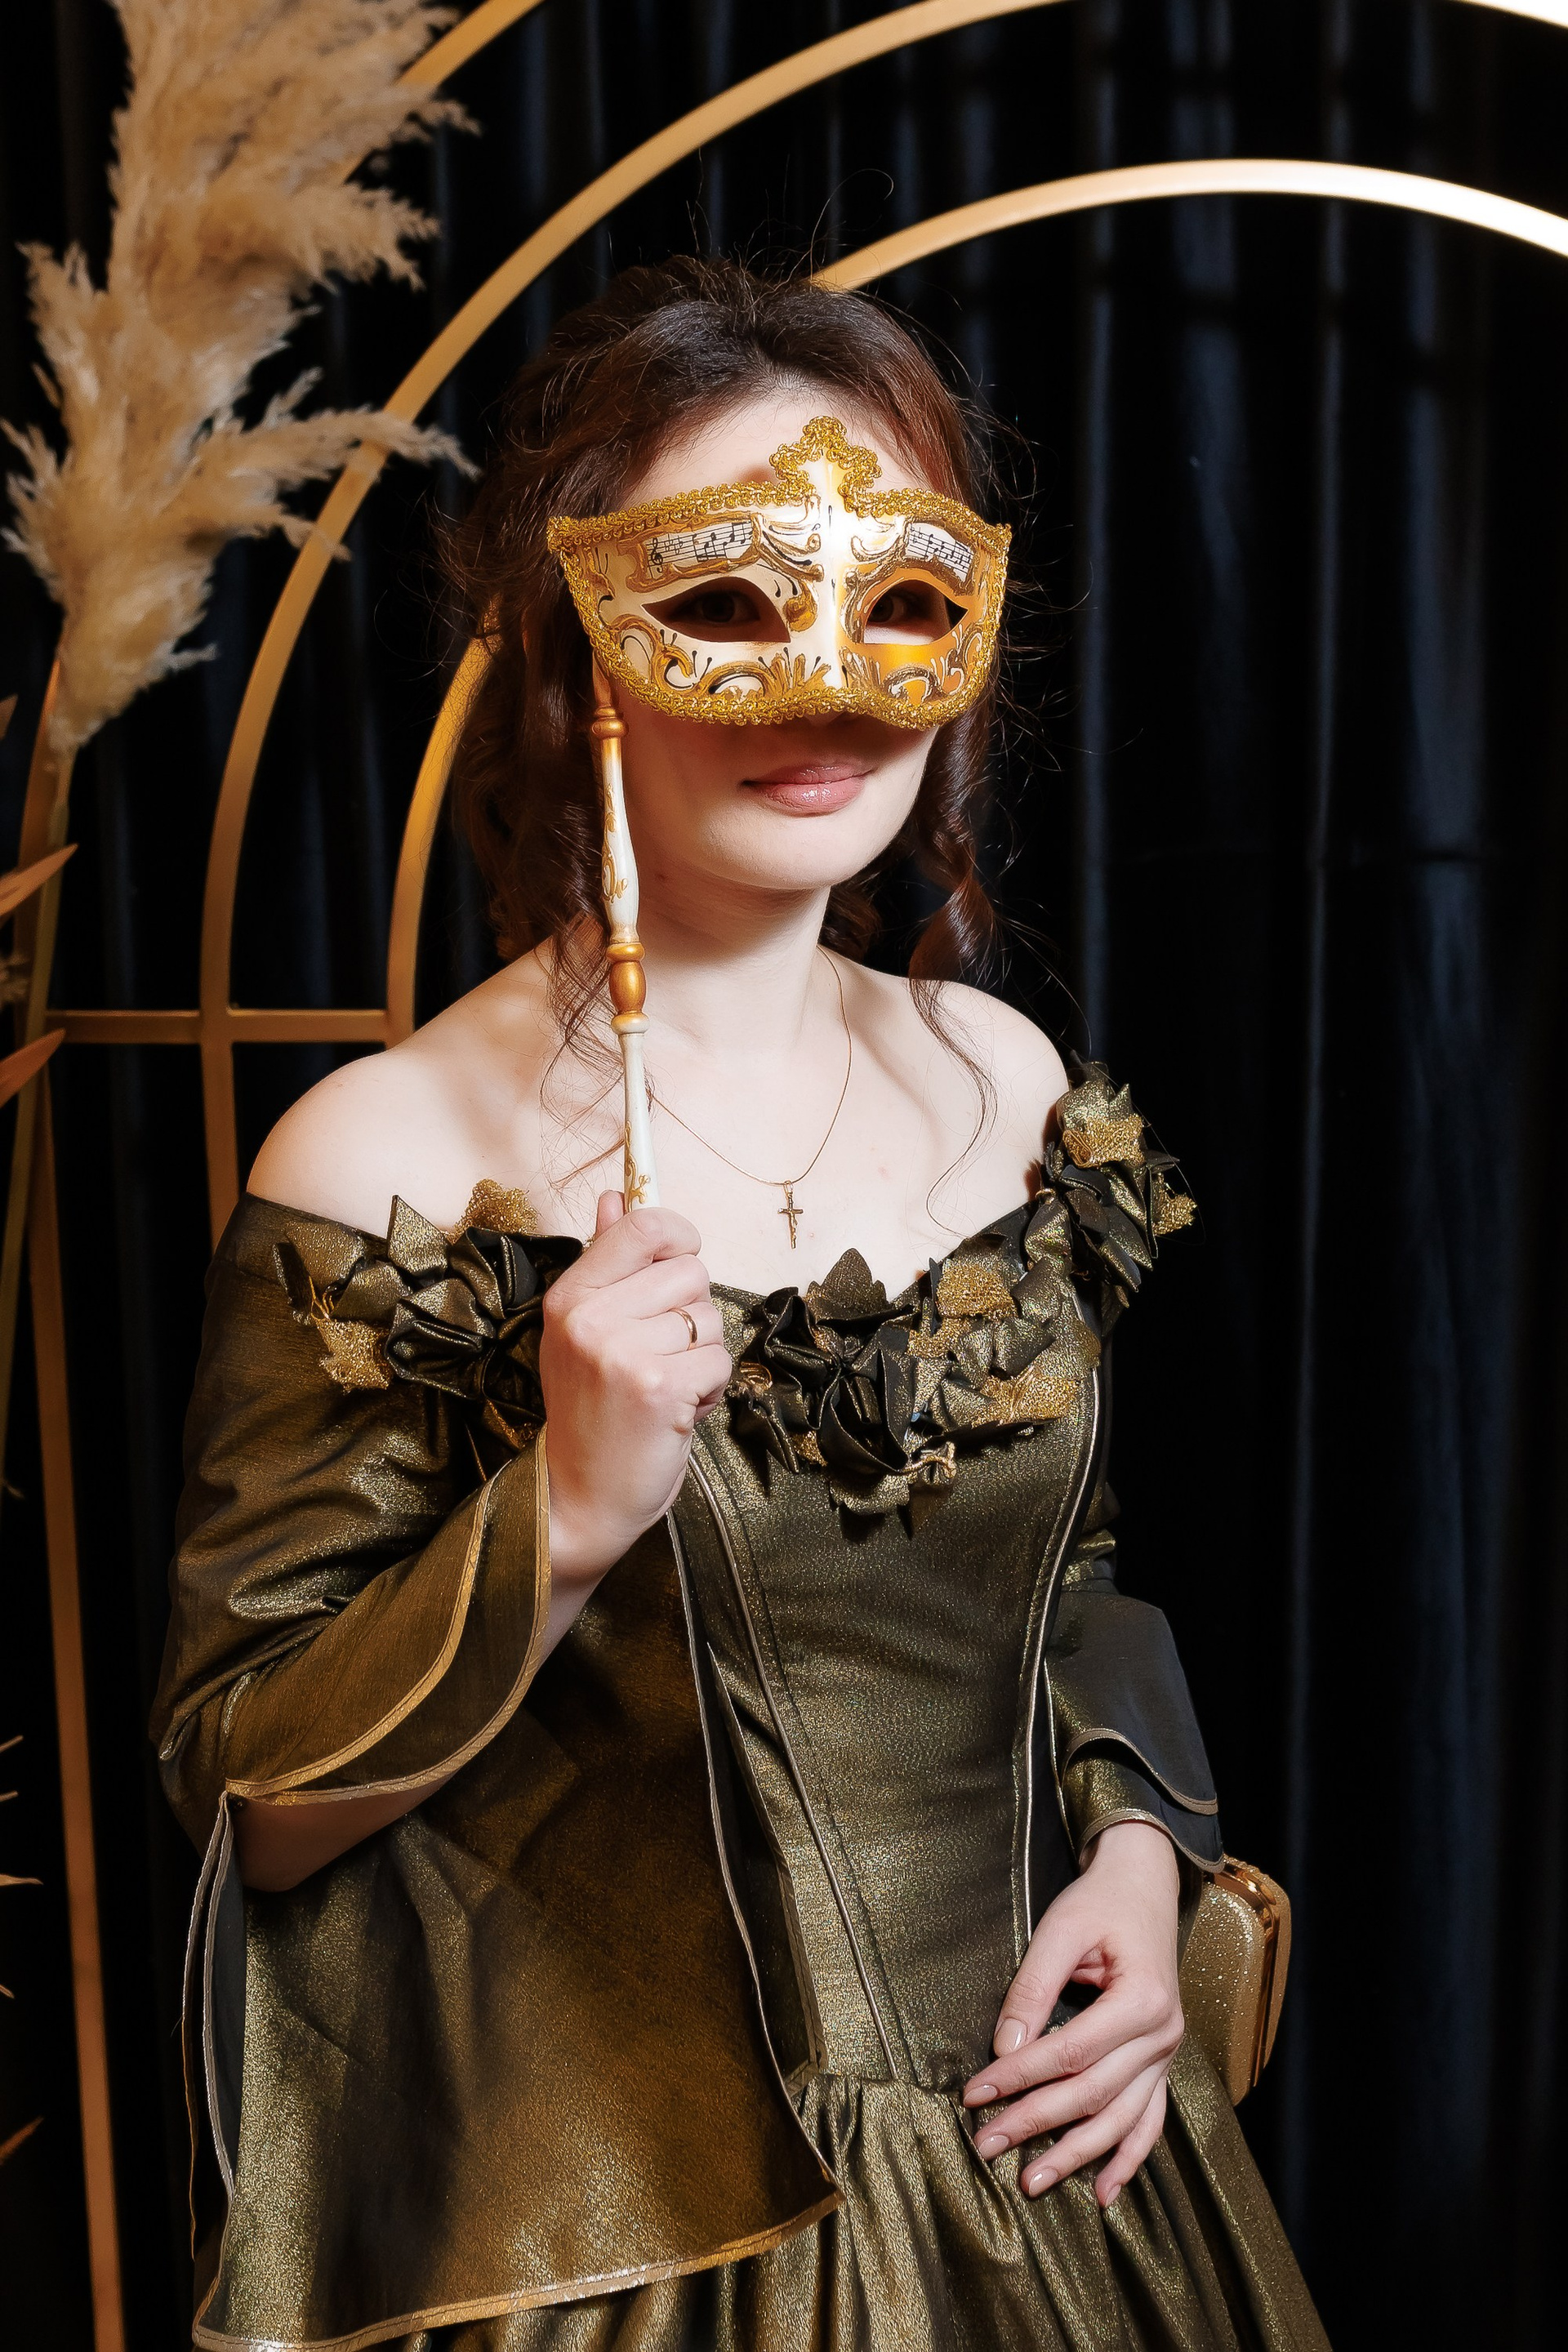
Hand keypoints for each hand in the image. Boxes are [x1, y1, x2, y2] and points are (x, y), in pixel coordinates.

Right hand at [539, 1191, 730, 1586]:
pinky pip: (719, 1360)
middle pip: (691, 1270)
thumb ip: (606, 1262)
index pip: (643, 1224)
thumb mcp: (583, 1332)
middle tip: (661, 1353)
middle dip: (693, 1313)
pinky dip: (709, 1389)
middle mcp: (590, 1318)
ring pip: (710, 1318)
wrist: (577, 1498)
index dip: (679, 1236)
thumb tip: (616, 1196)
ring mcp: (622, 1353)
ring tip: (664, 1386)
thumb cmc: (590, 1414)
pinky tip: (677, 1410)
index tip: (681, 1257)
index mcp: (570, 1296)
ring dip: (701, 1355)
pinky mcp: (659, 1388)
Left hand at [963, 1820, 1182, 2205]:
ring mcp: (1167, 2054)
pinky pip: (1150, 2121)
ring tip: (1032, 2182)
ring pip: (1121, 2119)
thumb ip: (1033, 1988)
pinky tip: (1103, 2193)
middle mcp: (1163, 2034)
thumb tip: (1004, 2048)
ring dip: (1077, 2156)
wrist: (1143, 1887)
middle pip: (1092, 2093)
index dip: (1021, 2077)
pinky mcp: (1161, 2062)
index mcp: (1143, 1998)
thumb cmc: (1100, 1903)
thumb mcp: (1061, 1929)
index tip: (975, 2093)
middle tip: (986, 2145)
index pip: (1071, 2052)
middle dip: (1036, 2123)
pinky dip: (1129, 2160)